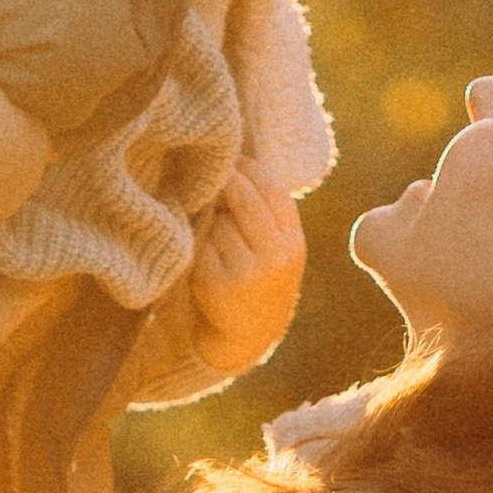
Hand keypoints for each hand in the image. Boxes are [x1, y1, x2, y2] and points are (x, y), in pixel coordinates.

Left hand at [189, 168, 306, 374]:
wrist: (247, 334)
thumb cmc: (262, 279)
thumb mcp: (280, 250)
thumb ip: (270, 214)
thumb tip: (240, 161)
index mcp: (294, 244)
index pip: (273, 191)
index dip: (252, 169)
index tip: (235, 158)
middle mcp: (274, 257)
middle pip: (245, 199)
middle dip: (227, 180)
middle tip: (214, 171)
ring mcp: (244, 271)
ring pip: (220, 221)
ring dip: (213, 218)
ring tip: (216, 232)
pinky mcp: (215, 282)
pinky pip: (201, 243)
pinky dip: (199, 242)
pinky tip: (205, 255)